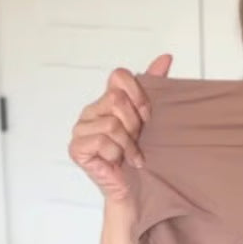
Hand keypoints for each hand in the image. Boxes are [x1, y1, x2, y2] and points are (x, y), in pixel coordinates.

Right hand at [68, 54, 171, 203]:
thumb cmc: (142, 153)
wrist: (138, 186)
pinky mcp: (76, 148)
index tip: (147, 115)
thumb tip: (165, 57)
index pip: (119, 76)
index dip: (138, 94)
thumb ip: (155, 84)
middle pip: (117, 99)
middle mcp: (91, 111)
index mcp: (107, 99)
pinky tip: (117, 160)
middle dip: (135, 123)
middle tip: (137, 139)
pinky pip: (102, 141)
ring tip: (129, 153)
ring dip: (127, 143)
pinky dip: (116, 153)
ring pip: (112, 123)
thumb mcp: (151, 115)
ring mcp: (81, 129)